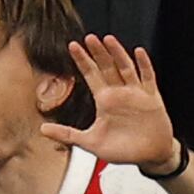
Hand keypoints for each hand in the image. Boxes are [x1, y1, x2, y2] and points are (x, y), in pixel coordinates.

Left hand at [43, 36, 176, 171]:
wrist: (149, 156)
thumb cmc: (123, 149)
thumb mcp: (91, 143)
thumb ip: (67, 134)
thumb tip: (42, 130)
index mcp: (105, 100)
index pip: (91, 75)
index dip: (82, 60)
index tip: (72, 46)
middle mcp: (119, 93)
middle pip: (107, 67)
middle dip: (98, 52)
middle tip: (88, 37)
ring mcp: (136, 94)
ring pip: (125, 68)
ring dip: (117, 54)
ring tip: (108, 39)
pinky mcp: (151, 98)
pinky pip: (147, 78)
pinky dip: (144, 65)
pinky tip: (138, 52)